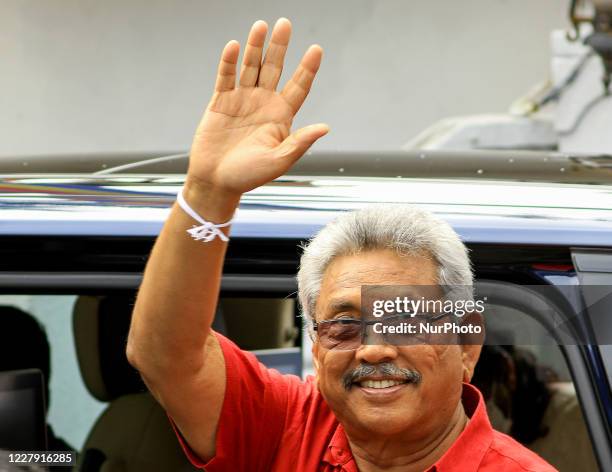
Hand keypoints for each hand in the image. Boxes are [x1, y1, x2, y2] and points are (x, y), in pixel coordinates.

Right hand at [187, 18, 328, 196]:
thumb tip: (325, 127)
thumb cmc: (249, 176)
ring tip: (261, 26)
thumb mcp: (278, 161)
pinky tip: (235, 46)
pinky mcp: (220, 101)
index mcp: (281, 116)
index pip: (298, 87)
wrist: (216, 181)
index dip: (307, 68)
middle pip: (274, 68)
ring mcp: (242, 100)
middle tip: (285, 24)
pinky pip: (226, 76)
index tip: (316, 49)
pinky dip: (229, 62)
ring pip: (251, 67)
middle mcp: (263, 103)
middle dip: (280, 47)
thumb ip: (299, 143)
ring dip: (255, 47)